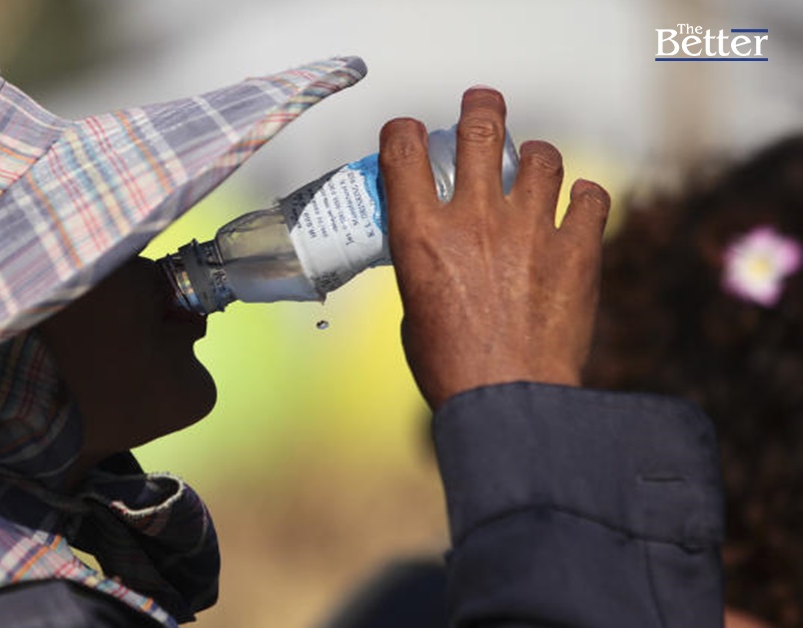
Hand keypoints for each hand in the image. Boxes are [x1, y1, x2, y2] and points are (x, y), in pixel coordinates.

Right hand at [380, 87, 610, 409]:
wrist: (511, 404)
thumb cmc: (453, 369)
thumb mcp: (413, 310)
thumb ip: (424, 265)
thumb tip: (436, 251)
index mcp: (421, 234)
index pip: (404, 150)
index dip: (404, 132)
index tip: (409, 134)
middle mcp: (474, 219)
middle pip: (482, 127)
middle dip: (481, 106)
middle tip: (482, 105)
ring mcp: (529, 230)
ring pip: (543, 156)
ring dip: (536, 157)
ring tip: (535, 170)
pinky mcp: (576, 250)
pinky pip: (591, 195)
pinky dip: (583, 197)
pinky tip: (575, 208)